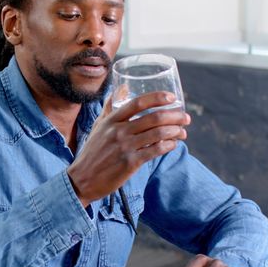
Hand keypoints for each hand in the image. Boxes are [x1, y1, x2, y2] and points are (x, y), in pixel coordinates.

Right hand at [67, 92, 190, 205]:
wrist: (82, 180)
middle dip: (175, 116)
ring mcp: (125, 147)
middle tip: (185, 118)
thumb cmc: (92, 151)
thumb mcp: (98, 126)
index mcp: (111, 120)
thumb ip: (110, 107)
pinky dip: (168, 146)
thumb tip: (122, 87)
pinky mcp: (130, 163)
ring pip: (158, 134)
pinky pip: (156, 151)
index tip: (171, 98)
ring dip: (175, 131)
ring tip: (182, 132)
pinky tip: (173, 144)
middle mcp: (118, 131)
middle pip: (154, 118)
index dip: (157, 98)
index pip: (137, 103)